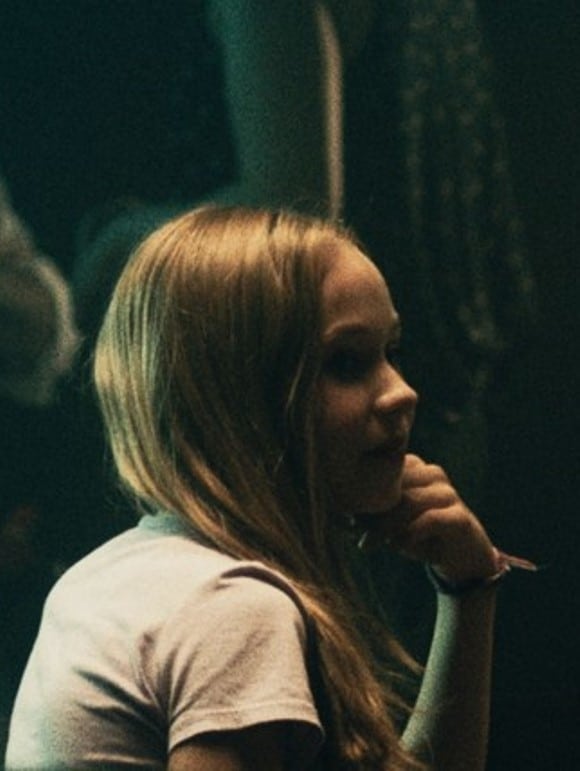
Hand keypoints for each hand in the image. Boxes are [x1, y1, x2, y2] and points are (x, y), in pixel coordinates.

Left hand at [357, 454, 497, 583]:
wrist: (462, 558)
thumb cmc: (420, 536)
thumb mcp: (392, 523)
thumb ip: (371, 513)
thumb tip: (341, 510)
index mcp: (416, 468)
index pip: (384, 471)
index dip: (362, 492)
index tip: (344, 513)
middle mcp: (433, 475)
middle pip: (394, 486)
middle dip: (371, 510)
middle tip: (354, 529)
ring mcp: (448, 494)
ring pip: (408, 503)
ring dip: (385, 527)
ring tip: (370, 543)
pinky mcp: (460, 516)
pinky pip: (429, 520)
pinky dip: (409, 535)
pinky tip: (396, 547)